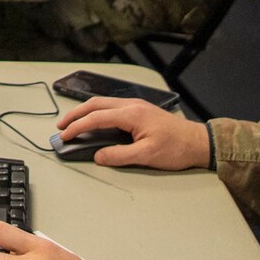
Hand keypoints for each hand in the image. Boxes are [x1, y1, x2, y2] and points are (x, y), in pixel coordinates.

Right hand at [56, 97, 210, 170]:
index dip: (78, 127)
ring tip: (73, 123)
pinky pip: (112, 107)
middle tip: (61, 126)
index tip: (65, 135)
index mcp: (132, 114)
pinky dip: (97, 112)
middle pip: (95, 104)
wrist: (198, 142)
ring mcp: (136, 106)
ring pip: (103, 103)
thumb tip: (98, 156)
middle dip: (75, 114)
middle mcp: (132, 105)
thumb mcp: (146, 156)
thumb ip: (119, 155)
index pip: (97, 118)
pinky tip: (94, 121)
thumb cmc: (176, 148)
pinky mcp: (140, 110)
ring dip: (85, 112)